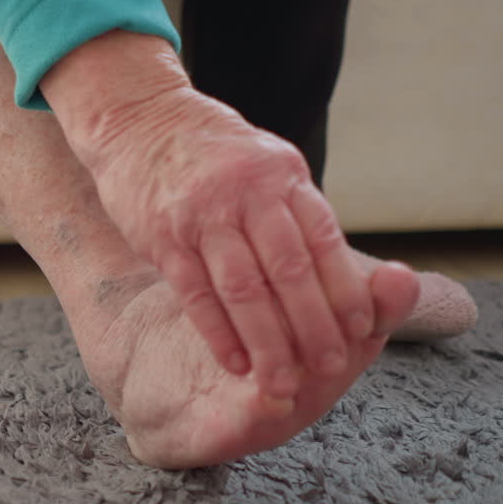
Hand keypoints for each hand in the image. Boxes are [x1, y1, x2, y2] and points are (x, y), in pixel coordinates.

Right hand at [42, 31, 380, 396]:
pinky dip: (218, 334)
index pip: (323, 240)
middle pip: (288, 270)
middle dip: (313, 326)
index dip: (345, 289)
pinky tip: (235, 364)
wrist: (139, 119)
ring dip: (267, 343)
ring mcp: (202, 214)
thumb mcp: (267, 165)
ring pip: (243, 288)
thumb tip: (344, 275)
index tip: (363, 332)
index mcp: (282, 175)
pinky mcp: (164, 236)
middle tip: (330, 369)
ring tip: (283, 385)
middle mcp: (246, 192)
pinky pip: (196, 294)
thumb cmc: (213, 154)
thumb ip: (298, 214)